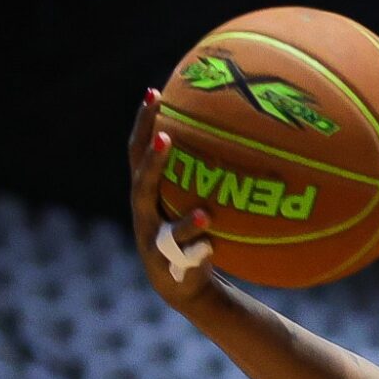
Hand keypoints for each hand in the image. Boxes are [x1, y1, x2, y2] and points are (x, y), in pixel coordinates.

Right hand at [127, 89, 217, 311]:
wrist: (184, 285)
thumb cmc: (192, 231)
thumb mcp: (195, 198)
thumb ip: (204, 172)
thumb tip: (240, 129)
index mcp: (147, 193)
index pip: (138, 151)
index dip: (143, 124)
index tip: (154, 93)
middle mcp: (144, 215)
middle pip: (141, 184)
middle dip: (152, 161)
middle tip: (165, 138)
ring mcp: (154, 243)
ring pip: (165, 230)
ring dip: (185, 222)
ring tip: (205, 215)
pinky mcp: (169, 267)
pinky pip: (185, 258)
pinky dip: (200, 251)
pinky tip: (214, 246)